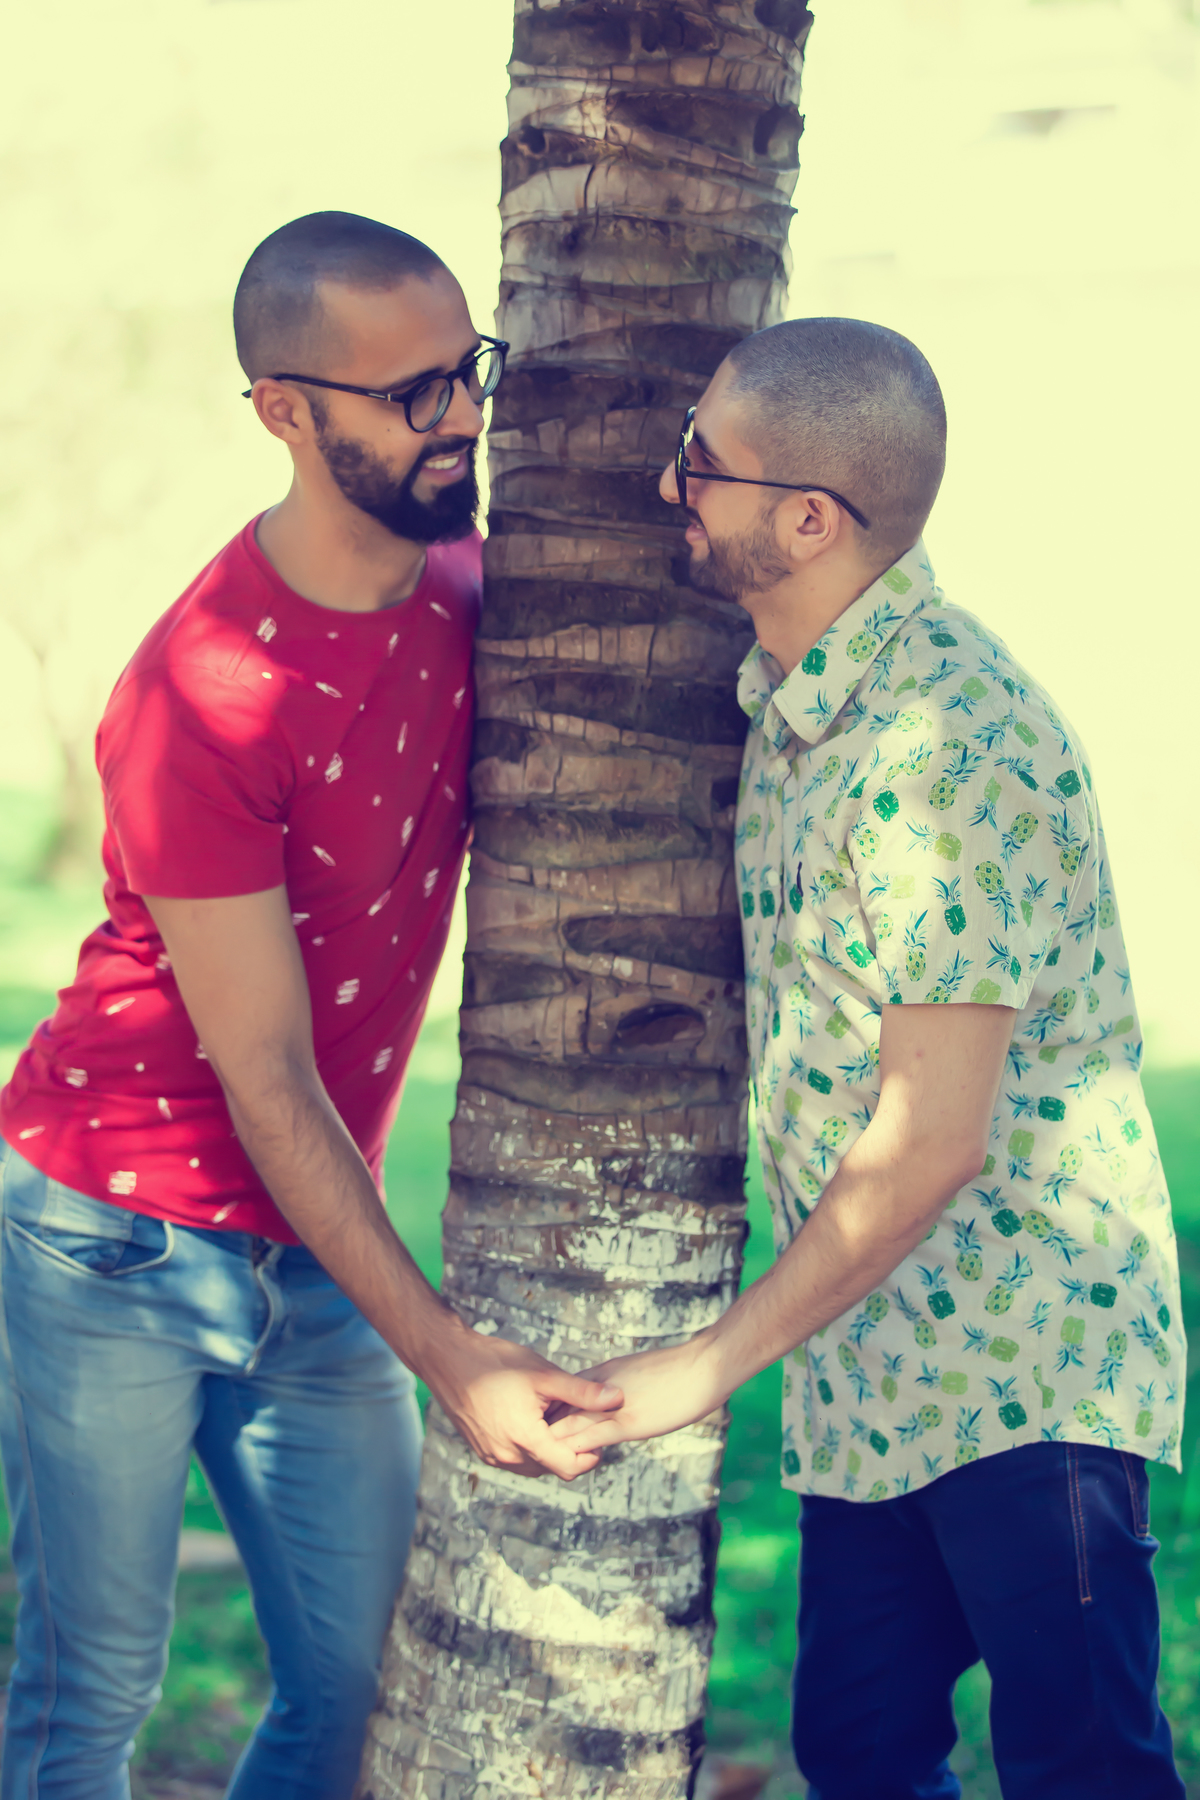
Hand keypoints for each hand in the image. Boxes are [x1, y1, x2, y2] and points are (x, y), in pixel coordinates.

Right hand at [426, 1323, 623, 1479]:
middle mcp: (507, 1456)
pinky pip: (516, 1460)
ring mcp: (492, 1456)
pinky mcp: (483, 1451)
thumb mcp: (544, 1375)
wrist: (448, 1359)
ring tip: (555, 1417)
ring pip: (535, 1466)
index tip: (597, 1431)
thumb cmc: (495, 1363)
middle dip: (571, 1450)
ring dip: (549, 1449)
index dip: (590, 1454)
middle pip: (553, 1469)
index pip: (570, 1468)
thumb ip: (582, 1392)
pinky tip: (533, 1419)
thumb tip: (618, 1399)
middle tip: (579, 1421)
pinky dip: (530, 1447)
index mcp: (525, 1439)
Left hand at [546, 1336, 728, 1456]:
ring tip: (539, 1459)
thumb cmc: (681, 1369)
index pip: (565, 1391)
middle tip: (529, 1446)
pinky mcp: (628, 1423)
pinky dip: (575, 1452)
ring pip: (568, 1424)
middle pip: (558, 1407)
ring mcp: (613, 1405)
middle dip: (544, 1428)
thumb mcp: (642, 1372)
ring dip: (553, 1443)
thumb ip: (622, 1384)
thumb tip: (614, 1397)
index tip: (542, 1426)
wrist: (705, 1365)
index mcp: (605, 1372)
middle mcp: (601, 1386)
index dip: (552, 1411)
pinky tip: (568, 1465)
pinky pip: (591, 1438)